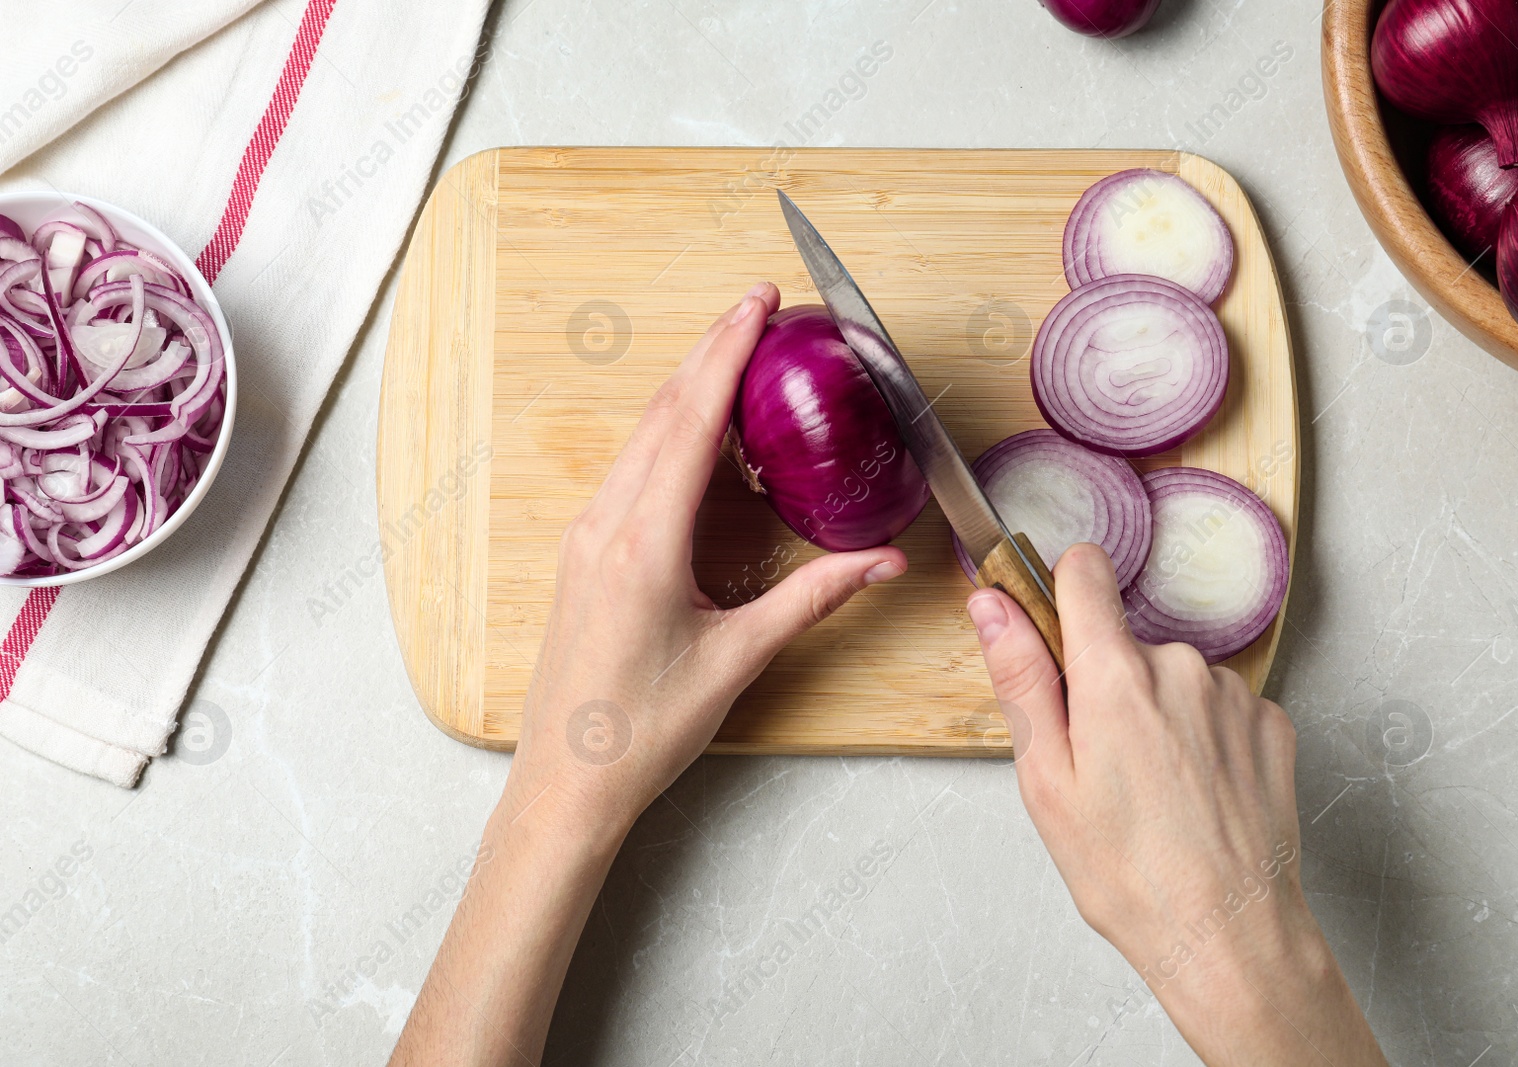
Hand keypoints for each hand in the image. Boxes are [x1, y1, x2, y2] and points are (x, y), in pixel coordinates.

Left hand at [500, 282, 906, 838]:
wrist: (565, 783)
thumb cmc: (640, 731)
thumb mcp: (738, 659)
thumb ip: (813, 599)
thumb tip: (881, 561)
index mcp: (643, 541)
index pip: (691, 420)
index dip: (729, 352)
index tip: (760, 303)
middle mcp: (605, 524)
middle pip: (662, 410)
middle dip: (712, 349)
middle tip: (759, 305)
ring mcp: (585, 536)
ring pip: (640, 435)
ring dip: (687, 385)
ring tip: (734, 350)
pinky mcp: (582, 553)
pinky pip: (627, 468)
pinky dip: (667, 430)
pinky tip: (694, 431)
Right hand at [967, 544, 1386, 1065]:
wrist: (1229, 935)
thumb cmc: (1129, 874)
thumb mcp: (1045, 780)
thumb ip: (1020, 678)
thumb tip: (993, 605)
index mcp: (1116, 675)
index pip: (1085, 571)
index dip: (1061, 592)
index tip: (1055, 632)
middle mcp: (1181, 667)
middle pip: (1125, 642)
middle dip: (1106, 685)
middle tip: (1102, 766)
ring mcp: (1234, 694)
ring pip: (1172, 677)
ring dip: (1158, 713)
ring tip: (1154, 792)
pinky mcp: (1272, 722)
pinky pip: (1219, 706)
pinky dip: (1203, 737)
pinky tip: (1196, 794)